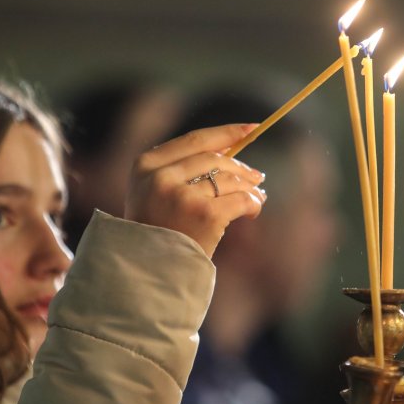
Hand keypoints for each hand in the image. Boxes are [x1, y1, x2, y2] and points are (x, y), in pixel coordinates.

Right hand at [125, 123, 266, 256]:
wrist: (150, 275)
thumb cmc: (157, 234)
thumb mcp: (153, 194)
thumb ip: (180, 170)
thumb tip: (230, 149)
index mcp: (145, 165)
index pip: (194, 140)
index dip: (227, 133)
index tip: (252, 129)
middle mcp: (161, 177)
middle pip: (215, 159)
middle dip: (241, 167)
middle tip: (257, 177)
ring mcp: (182, 195)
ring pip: (229, 180)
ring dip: (249, 187)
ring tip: (258, 196)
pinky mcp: (204, 214)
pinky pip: (240, 200)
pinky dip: (252, 203)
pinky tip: (254, 210)